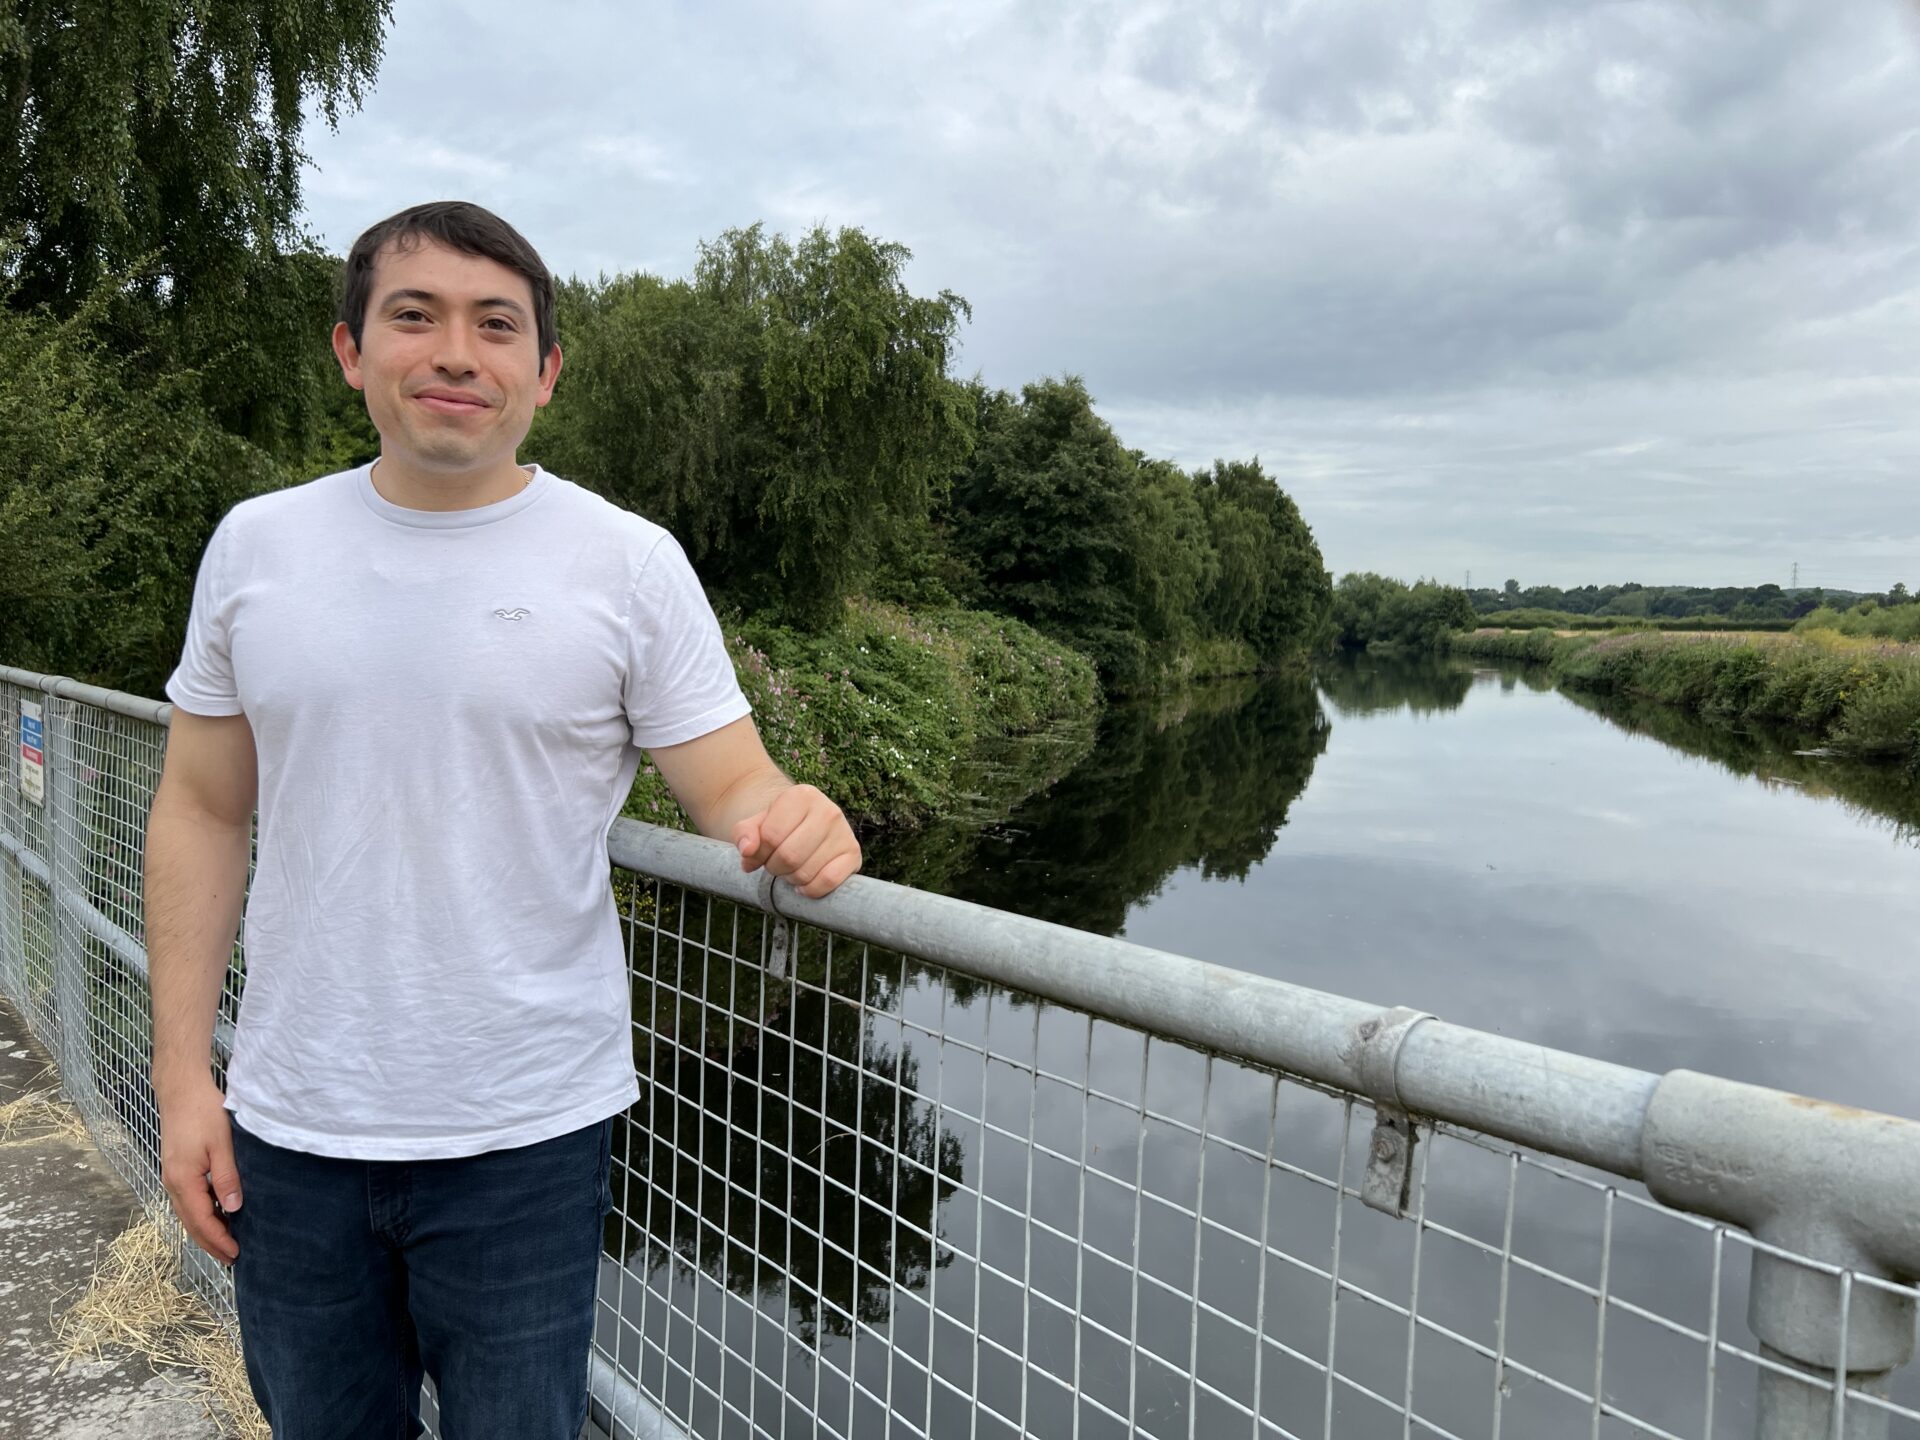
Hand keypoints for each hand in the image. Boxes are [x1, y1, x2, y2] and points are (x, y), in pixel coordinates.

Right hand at [158, 1075, 241, 1264]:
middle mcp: (172, 1183)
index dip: (218, 1240)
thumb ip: (226, 1177)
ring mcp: (172, 1177)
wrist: (182, 1091)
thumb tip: (232, 1208)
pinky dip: (201, 1215)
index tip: (236, 1254)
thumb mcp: (222, 1144)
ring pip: (187, 1214)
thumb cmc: (204, 1113)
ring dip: (205, 1231)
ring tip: (226, 1244)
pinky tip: (217, 1216)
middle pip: (191, 1223)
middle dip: (210, 1243)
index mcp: (183, 1180)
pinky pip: (187, 1202)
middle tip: (232, 1259)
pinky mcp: (176, 1170)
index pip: (201, 1220)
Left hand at [732, 784, 861, 897]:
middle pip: (789, 856)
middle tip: (774, 863)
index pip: (771, 836)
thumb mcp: (756, 824)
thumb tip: (747, 850)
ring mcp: (844, 832)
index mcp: (802, 795)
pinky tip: (804, 882)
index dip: (757, 853)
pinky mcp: (853, 854)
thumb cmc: (777, 826)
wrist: (805, 827)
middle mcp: (828, 810)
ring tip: (790, 868)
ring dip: (790, 879)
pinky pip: (828, 881)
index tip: (757, 853)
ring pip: (806, 872)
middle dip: (774, 867)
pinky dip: (811, 889)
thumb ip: (743, 833)